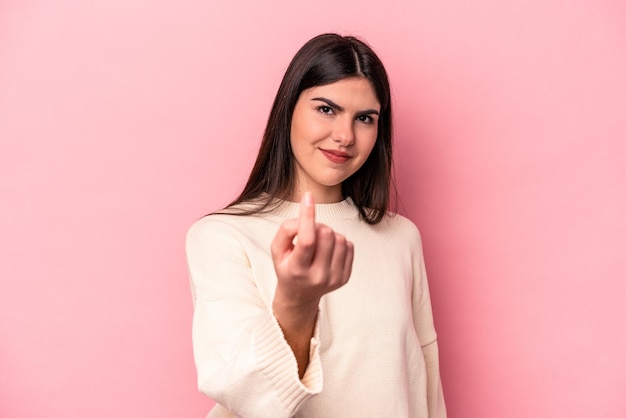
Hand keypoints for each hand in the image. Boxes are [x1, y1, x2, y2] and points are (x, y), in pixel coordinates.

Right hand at [271, 192, 353, 377]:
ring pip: (339, 238)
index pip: (307, 240)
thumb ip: (286, 230)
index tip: (308, 196)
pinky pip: (348, 245)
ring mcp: (334, 278)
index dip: (308, 216)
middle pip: (326, 234)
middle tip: (309, 234)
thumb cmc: (287, 267)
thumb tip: (305, 215)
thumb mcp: (276, 250)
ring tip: (318, 244)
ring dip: (328, 234)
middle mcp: (317, 276)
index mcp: (297, 270)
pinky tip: (327, 251)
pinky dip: (338, 242)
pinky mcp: (345, 277)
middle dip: (317, 226)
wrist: (299, 295)